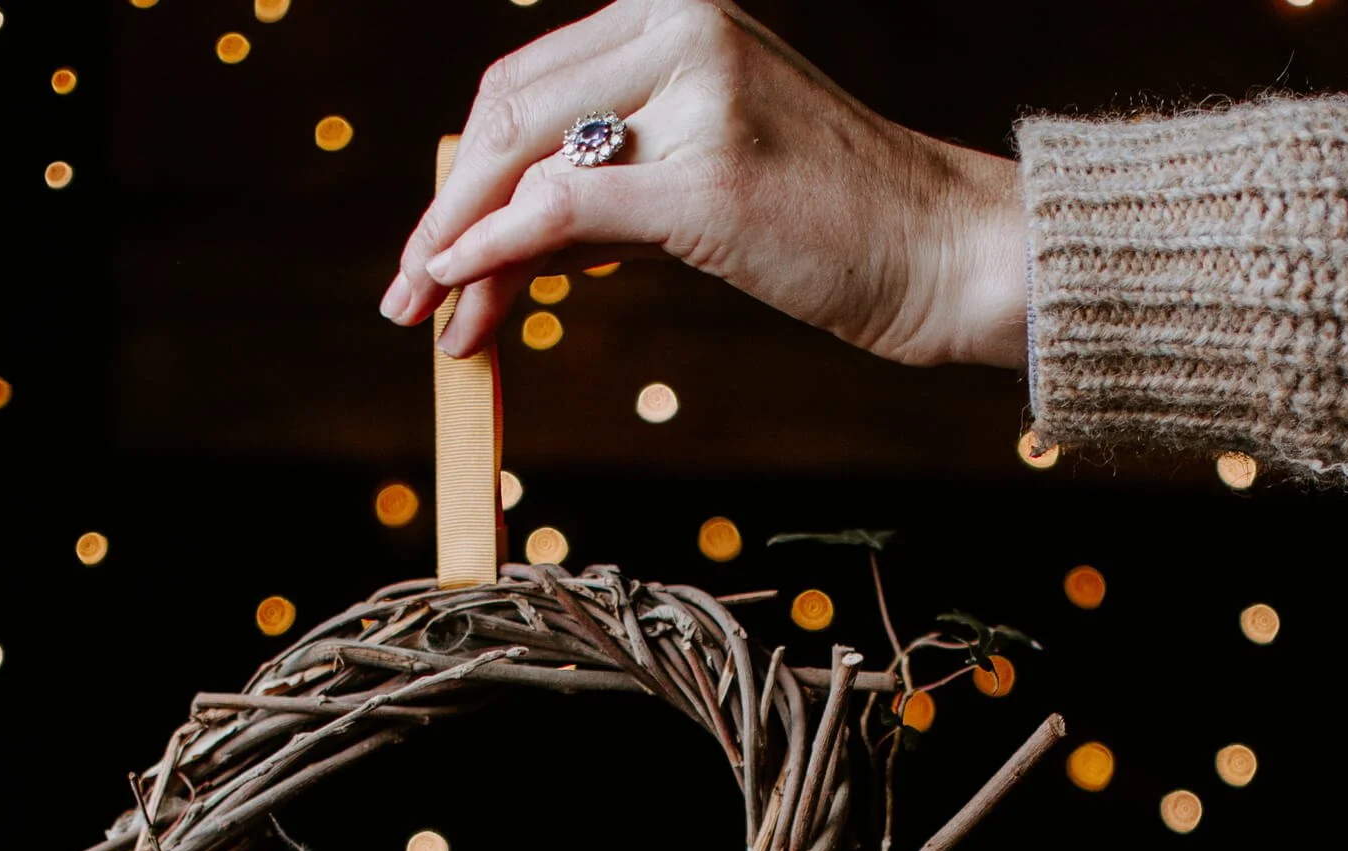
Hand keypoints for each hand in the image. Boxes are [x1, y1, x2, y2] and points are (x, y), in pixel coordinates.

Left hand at [378, 0, 1026, 370]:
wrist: (938, 252)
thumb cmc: (828, 222)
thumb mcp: (703, 172)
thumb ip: (608, 179)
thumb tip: (501, 229)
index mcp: (677, 8)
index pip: (530, 82)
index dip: (465, 170)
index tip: (432, 248)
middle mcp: (682, 24)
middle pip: (512, 113)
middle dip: (447, 213)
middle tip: (409, 297)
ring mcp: (700, 95)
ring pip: (527, 161)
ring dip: (463, 249)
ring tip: (438, 323)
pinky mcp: (711, 179)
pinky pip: (563, 210)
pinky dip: (496, 251)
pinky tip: (459, 289)